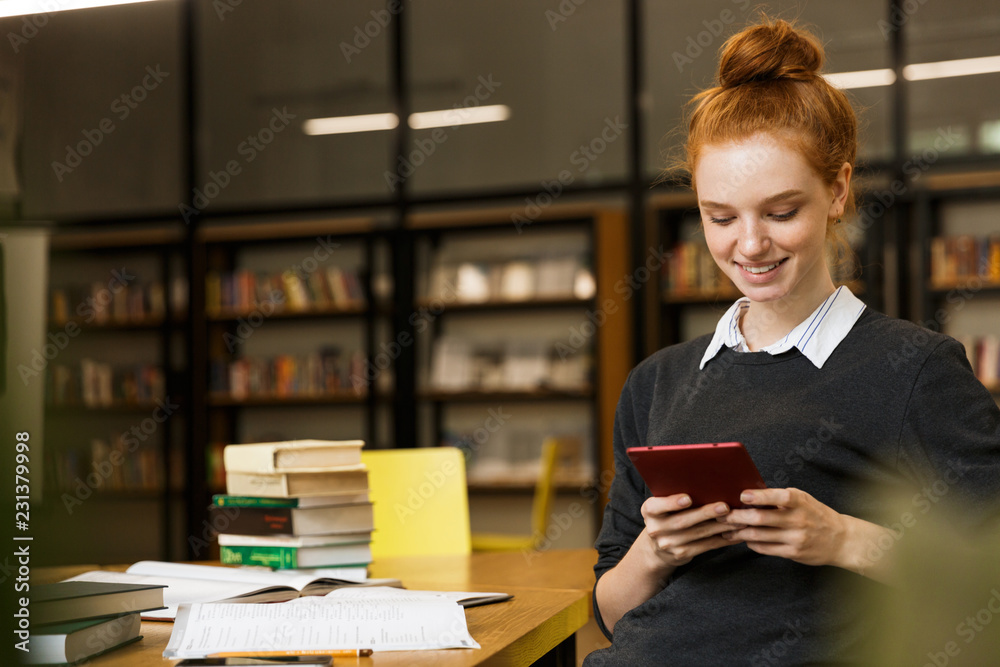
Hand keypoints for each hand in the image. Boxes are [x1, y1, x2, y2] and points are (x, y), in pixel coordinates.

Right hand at [640, 493, 741, 568]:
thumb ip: (673, 495)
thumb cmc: (666, 515)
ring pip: (698, 533)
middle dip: (706, 513)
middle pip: (683, 521)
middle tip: (725, 507)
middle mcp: (655, 529)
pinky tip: (734, 533)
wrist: (657, 546)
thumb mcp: (661, 505)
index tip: (688, 498)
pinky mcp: (681, 554)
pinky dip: (722, 539)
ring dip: (720, 526)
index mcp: (649, 511)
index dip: (672, 503)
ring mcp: (668, 544)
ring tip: (738, 519)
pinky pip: (705, 546)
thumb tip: (705, 482)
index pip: (657, 506)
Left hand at [720, 488, 847, 566]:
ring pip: (759, 535)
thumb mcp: (803, 500)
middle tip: (722, 515)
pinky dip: (751, 543)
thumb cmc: (816, 514)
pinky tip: (743, 539)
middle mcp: (798, 520)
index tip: (743, 495)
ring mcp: (795, 538)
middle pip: (761, 518)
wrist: (840, 540)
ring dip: (739, 532)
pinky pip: (765, 548)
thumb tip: (750, 495)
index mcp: (800, 502)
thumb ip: (780, 498)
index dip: (760, 496)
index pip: (779, 497)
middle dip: (737, 517)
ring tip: (726, 529)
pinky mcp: (793, 553)